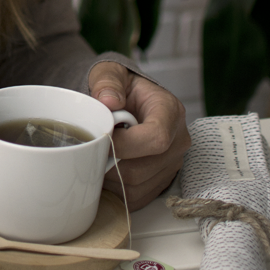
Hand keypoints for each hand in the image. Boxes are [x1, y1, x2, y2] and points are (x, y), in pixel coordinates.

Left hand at [88, 61, 190, 210]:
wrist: (129, 99)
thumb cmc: (121, 86)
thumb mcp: (110, 72)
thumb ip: (107, 82)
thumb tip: (108, 100)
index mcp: (170, 111)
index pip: (156, 138)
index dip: (125, 144)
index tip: (101, 138)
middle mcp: (178, 140)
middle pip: (144, 168)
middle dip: (111, 162)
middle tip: (90, 149)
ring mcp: (172, 163)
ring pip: (138, 186)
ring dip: (110, 177)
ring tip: (97, 156)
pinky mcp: (162, 180)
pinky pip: (137, 197)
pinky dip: (116, 188)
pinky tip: (105, 169)